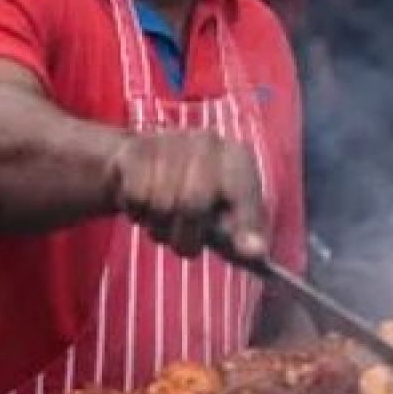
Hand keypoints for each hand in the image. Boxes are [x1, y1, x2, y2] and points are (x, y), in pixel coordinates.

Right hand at [107, 131, 268, 261]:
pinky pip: (136, 197)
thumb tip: (257, 253)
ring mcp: (171, 140)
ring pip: (161, 204)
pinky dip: (136, 212)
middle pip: (193, 204)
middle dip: (185, 236)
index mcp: (236, 158)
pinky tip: (143, 202)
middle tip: (182, 241)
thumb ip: (241, 237)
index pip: (243, 192)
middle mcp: (207, 142)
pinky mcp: (136, 148)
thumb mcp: (223, 217)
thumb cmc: (193, 195)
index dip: (246, 223)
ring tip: (162, 218)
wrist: (141, 163)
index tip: (251, 252)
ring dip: (158, 225)